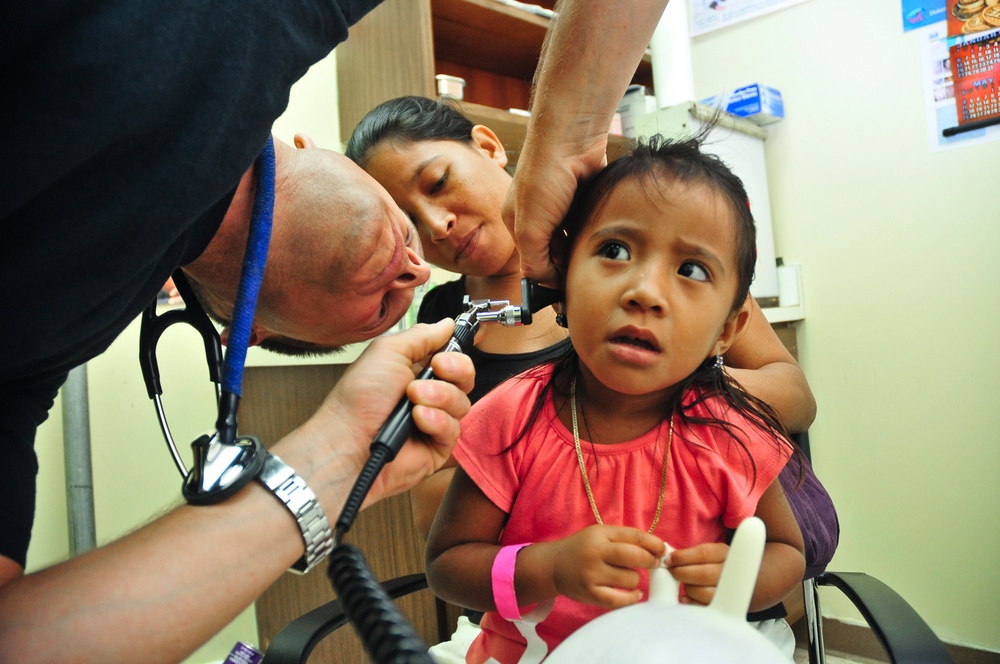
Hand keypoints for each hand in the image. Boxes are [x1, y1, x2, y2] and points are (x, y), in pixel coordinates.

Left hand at [289, 319, 474, 508]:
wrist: (349, 439)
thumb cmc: (360, 397)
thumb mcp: (388, 351)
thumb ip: (422, 335)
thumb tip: (447, 323)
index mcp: (416, 370)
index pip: (452, 356)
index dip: (455, 352)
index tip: (446, 351)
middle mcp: (428, 394)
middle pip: (465, 377)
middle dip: (455, 369)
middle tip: (438, 368)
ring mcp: (435, 420)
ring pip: (462, 402)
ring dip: (439, 396)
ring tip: (413, 399)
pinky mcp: (438, 445)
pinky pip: (455, 428)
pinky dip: (437, 421)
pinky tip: (418, 420)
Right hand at [502, 140, 606, 286]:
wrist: (572, 138)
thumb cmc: (544, 175)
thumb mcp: (530, 227)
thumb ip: (534, 260)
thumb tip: (543, 284)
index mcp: (517, 225)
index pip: (532, 264)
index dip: (547, 282)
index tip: (562, 299)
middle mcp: (538, 217)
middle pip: (553, 255)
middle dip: (564, 268)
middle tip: (581, 284)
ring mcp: (562, 208)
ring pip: (571, 242)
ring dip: (579, 251)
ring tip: (590, 262)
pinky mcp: (582, 200)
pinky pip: (586, 225)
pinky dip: (590, 234)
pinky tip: (599, 240)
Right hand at [545, 525, 664, 608]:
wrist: (553, 566)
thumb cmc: (583, 548)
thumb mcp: (600, 534)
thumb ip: (626, 538)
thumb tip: (659, 549)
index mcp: (600, 534)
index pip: (636, 536)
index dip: (655, 544)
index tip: (663, 550)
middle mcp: (596, 553)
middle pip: (636, 557)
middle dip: (651, 561)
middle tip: (653, 564)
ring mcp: (592, 575)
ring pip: (631, 580)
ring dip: (635, 580)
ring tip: (627, 576)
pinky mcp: (590, 594)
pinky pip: (620, 600)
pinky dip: (632, 598)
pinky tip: (634, 594)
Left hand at [665, 542, 729, 605]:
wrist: (729, 580)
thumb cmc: (711, 564)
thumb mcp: (707, 554)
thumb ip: (690, 554)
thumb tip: (669, 559)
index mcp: (725, 554)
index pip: (703, 553)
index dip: (682, 557)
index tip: (669, 560)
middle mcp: (731, 572)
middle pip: (704, 574)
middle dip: (682, 573)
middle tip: (673, 572)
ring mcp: (730, 592)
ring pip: (705, 592)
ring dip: (688, 588)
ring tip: (684, 584)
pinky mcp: (725, 608)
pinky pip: (704, 607)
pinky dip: (691, 601)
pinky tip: (685, 597)